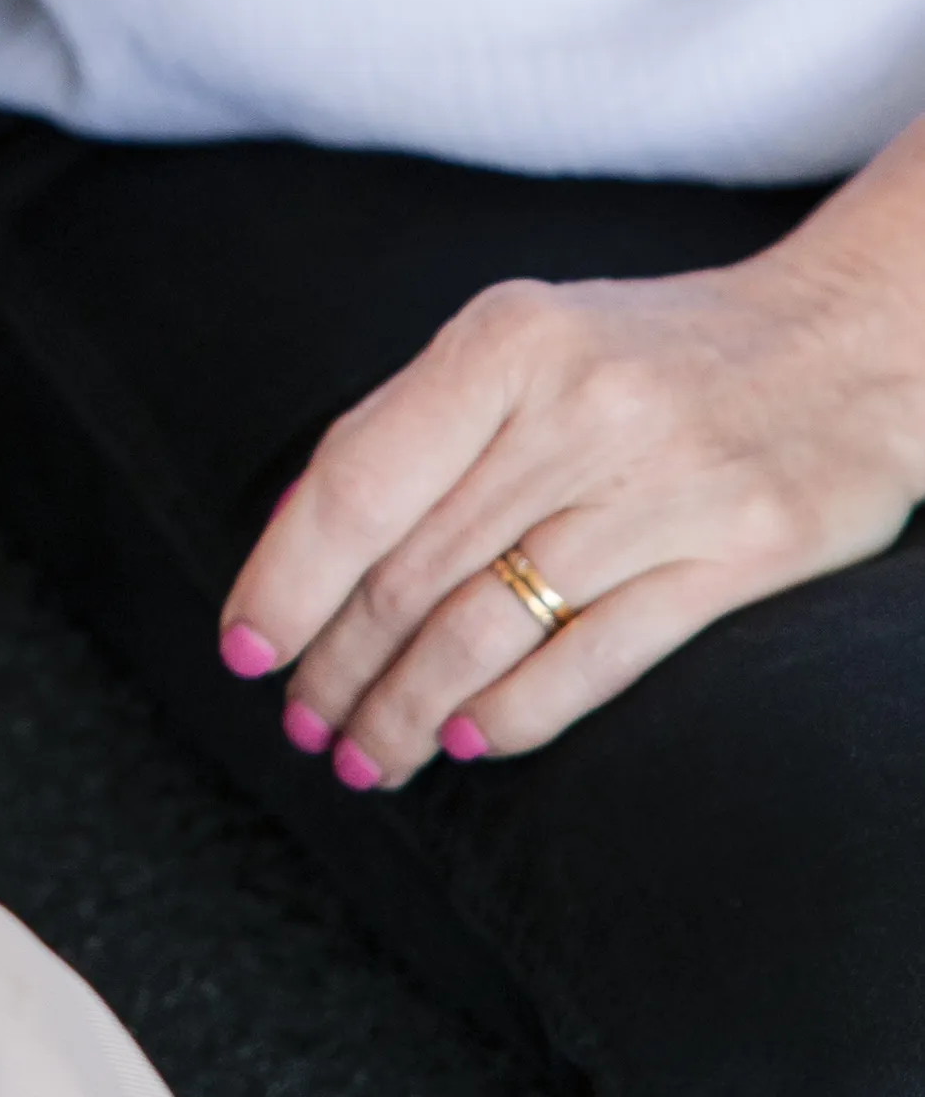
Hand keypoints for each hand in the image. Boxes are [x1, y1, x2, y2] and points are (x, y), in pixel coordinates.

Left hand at [219, 169, 924, 791]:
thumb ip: (423, 426)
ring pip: (489, 627)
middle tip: (300, 723)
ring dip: (406, 708)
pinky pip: (595, 658)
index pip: (358, 481)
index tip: (244, 648)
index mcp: (507, 341)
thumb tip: (300, 533)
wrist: (851, 340)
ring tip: (365, 756)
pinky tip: (464, 740)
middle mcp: (578, 410)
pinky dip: (514, 712)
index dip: (287, 578)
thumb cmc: (657, 352)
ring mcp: (662, 486)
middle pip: (414, 569)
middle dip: (338, 665)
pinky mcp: (736, 554)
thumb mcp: (530, 342)